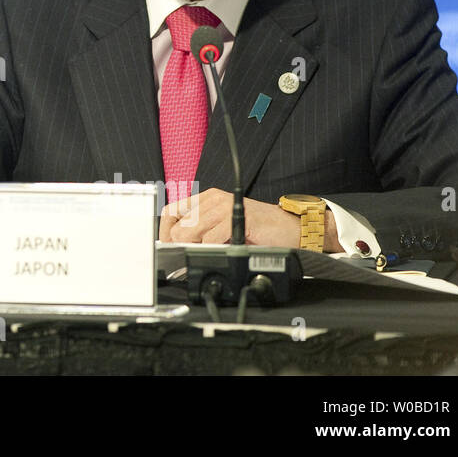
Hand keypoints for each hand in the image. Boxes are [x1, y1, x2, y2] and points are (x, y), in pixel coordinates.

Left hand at [159, 188, 331, 248]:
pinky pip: (210, 239)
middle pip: (177, 225)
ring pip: (189, 232)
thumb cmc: (261, 230)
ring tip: (209, 254)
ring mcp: (223, 207)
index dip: (165, 232)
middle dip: (180, 246)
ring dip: (195, 249)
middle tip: (190, 257)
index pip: (171, 211)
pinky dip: (211, 250)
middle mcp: (212, 199)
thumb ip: (204, 231)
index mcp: (207, 199)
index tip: (169, 248)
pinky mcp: (235, 218)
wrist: (292, 228)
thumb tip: (179, 247)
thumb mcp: (225, 226)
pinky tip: (222, 252)